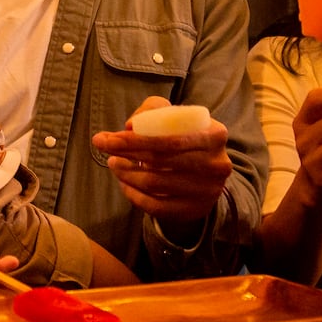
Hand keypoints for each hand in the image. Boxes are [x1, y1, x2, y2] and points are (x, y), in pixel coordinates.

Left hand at [90, 96, 231, 228]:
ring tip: (114, 163)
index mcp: (215, 134)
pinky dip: (133, 195)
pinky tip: (124, 183)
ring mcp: (208, 191)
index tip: (108, 138)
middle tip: (104, 147)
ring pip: (154, 183)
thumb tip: (131, 126)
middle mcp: (217, 164)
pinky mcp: (195, 211)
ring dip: (126, 173)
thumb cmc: (184, 138)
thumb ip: (153, 111)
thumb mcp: (175, 117)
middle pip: (160, 161)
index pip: (169, 139)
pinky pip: (155, 206)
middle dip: (126, 153)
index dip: (135, 140)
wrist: (206, 174)